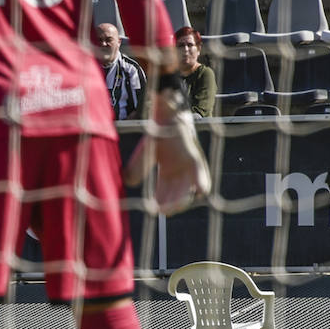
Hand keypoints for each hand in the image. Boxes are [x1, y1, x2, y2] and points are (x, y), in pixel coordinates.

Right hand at [123, 87, 211, 216]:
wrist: (168, 117)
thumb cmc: (158, 134)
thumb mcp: (146, 155)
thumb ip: (138, 168)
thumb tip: (127, 182)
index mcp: (167, 172)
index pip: (164, 193)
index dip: (161, 203)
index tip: (155, 210)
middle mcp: (180, 172)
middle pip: (177, 195)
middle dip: (171, 205)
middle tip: (164, 211)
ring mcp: (190, 168)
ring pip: (190, 190)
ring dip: (183, 200)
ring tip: (176, 207)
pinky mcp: (196, 160)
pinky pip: (201, 177)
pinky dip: (200, 185)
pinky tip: (198, 194)